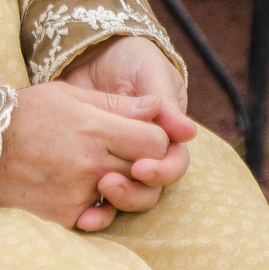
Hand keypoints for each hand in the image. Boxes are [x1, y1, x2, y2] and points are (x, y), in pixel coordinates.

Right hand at [0, 79, 195, 233]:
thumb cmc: (25, 114)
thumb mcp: (68, 96)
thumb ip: (116, 103)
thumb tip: (158, 107)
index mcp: (94, 129)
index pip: (155, 143)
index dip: (154, 140)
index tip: (138, 137)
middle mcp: (90, 164)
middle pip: (145, 173)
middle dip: (140, 164)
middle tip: (117, 155)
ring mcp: (77, 194)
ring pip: (124, 198)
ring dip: (118, 187)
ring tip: (95, 173)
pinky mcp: (63, 217)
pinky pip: (96, 217)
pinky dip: (92, 207)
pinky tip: (73, 189)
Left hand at [61, 36, 195, 215]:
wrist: (90, 55)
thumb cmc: (129, 60)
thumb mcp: (147, 71)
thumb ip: (164, 99)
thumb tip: (187, 132)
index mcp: (167, 135)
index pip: (174, 162)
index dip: (162, 170)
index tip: (141, 167)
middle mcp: (147, 155)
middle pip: (152, 188)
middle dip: (135, 191)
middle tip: (109, 184)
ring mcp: (120, 164)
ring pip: (128, 195)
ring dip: (116, 200)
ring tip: (97, 189)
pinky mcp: (92, 168)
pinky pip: (96, 197)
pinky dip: (91, 209)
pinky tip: (81, 215)